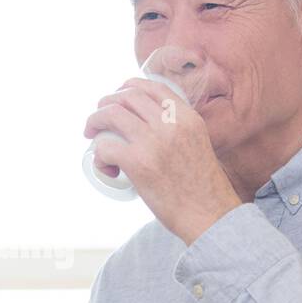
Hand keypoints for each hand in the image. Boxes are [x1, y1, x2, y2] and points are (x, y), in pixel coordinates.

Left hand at [84, 78, 240, 243]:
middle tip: (98, 120)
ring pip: (110, 115)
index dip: (128, 87)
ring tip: (92, 136)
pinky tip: (106, 168)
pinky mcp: (138, 163)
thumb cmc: (203, 189)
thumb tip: (147, 126)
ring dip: (94, 122)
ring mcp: (153, 141)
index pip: (152, 87)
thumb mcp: (198, 145)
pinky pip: (104, 146)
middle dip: (106, 103)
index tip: (118, 97)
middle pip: (127, 96)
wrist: (210, 215)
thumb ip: (178, 131)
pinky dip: (99, 156)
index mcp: (187, 118)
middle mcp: (171, 124)